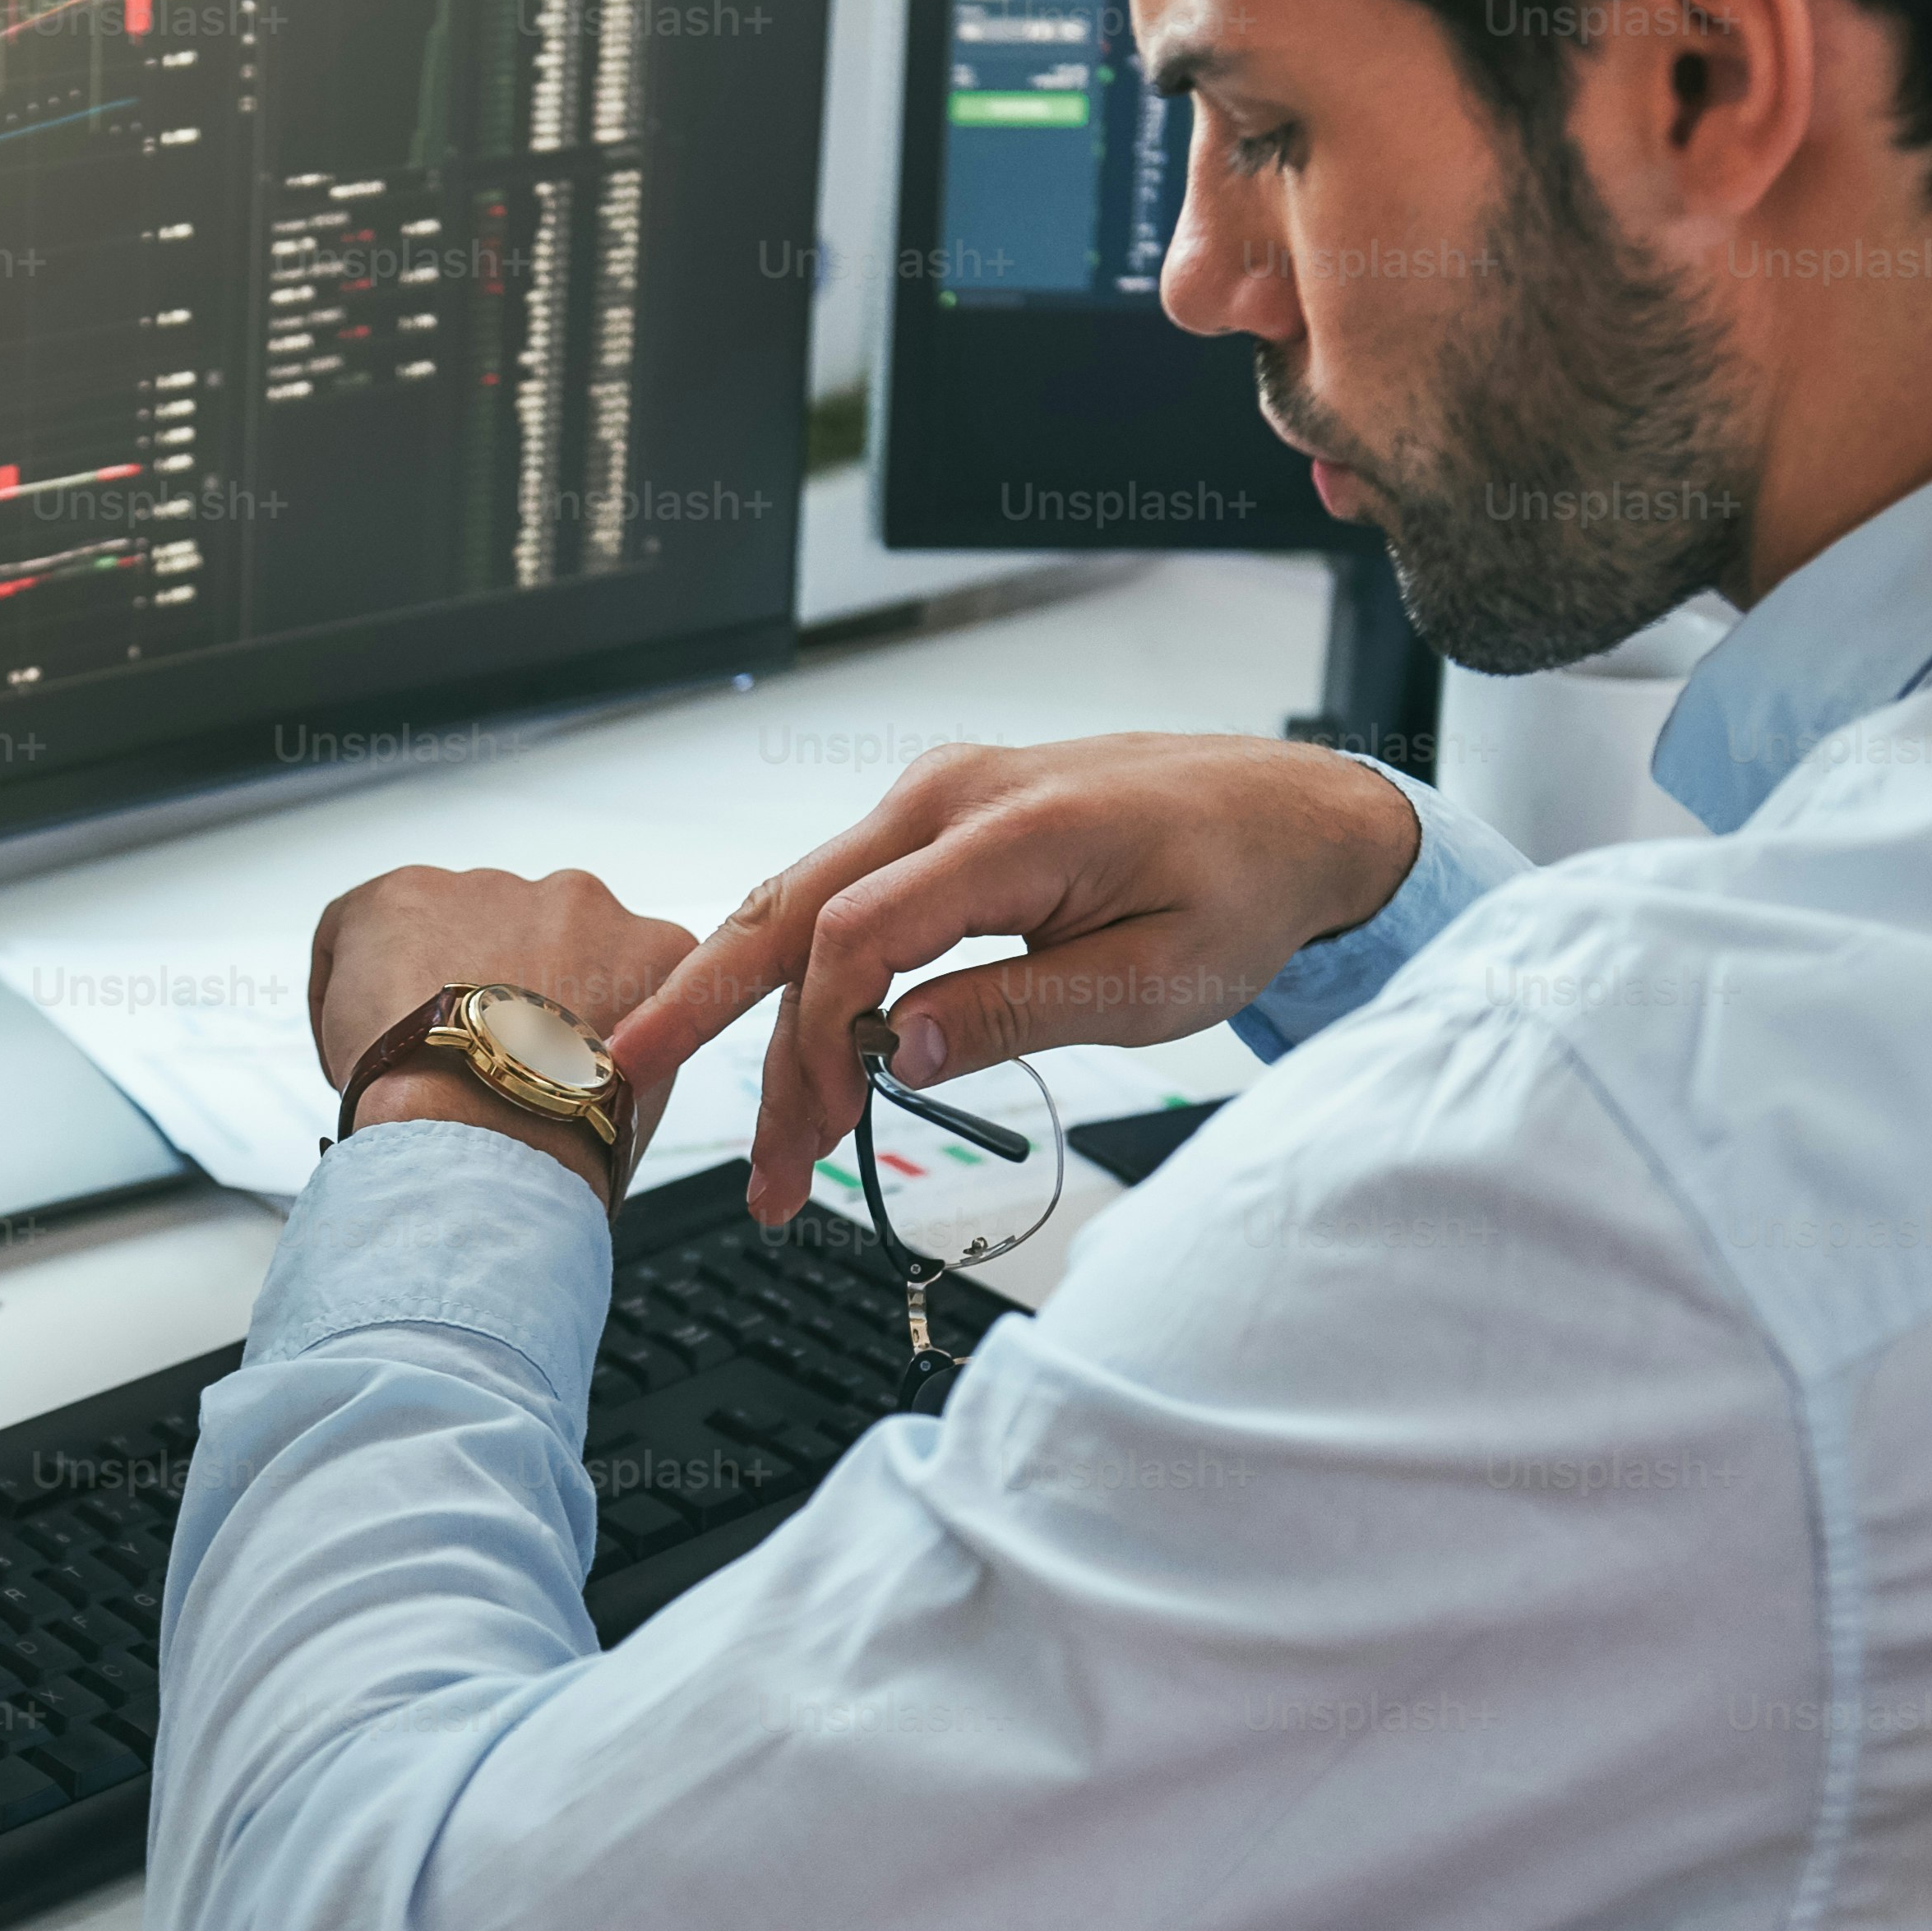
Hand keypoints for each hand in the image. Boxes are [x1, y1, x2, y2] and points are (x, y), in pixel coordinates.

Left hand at [308, 865, 700, 1201]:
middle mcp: (577, 901)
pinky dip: (341, 991)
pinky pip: (355, 930)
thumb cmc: (561, 1141)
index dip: (559, 1019)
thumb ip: (613, 1054)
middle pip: (519, 942)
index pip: (604, 970)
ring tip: (404, 1068)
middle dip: (489, 997)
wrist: (490, 1132)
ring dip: (422, 989)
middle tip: (460, 1067)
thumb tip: (574, 1077)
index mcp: (649, 951)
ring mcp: (489, 890)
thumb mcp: (638, 1092)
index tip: (534, 1058)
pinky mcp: (403, 893)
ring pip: (440, 935)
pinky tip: (348, 1054)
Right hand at [612, 735, 1421, 1224]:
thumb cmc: (1243, 888)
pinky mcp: (937, 817)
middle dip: (713, 1017)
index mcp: (1010, 829)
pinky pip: (836, 890)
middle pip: (789, 909)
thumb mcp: (1158, 982)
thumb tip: (901, 1054)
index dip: (818, 1044)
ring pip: (797, 901)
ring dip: (750, 1009)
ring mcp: (936, 795)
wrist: (1295, 813)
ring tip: (745, 1123)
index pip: (856, 937)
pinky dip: (793, 970)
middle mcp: (950, 794)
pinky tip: (775, 1044)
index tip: (820, 1137)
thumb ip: (1024, 1011)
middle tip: (636, 1096)